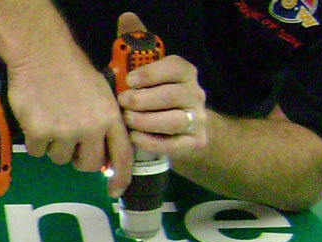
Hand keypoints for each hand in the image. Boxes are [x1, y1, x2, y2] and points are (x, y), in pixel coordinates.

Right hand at [4, 48, 134, 195]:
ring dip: (53, 145)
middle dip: (77, 157)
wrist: (41, 54)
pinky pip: (37, 151)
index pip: (122, 155)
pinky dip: (34, 139)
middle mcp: (90, 128)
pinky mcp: (39, 133)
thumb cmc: (71, 69)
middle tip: (69, 140)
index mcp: (110, 117)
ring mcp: (64, 132)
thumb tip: (101, 153)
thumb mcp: (101, 94)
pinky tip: (36, 117)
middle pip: (87, 165)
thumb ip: (104, 122)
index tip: (115, 191)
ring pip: (59, 158)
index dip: (121, 177)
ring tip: (50, 118)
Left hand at [115, 12, 208, 159]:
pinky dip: (153, 141)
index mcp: (185, 72)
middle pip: (173, 95)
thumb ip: (136, 45)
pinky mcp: (195, 142)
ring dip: (148, 121)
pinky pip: (176, 144)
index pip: (175, 67)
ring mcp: (198, 119)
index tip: (129, 80)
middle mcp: (195, 94)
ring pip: (176, 120)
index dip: (151, 73)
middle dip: (145, 99)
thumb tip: (127, 17)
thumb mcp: (146, 70)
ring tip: (128, 120)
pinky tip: (136, 138)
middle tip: (123, 102)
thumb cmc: (155, 94)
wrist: (181, 129)